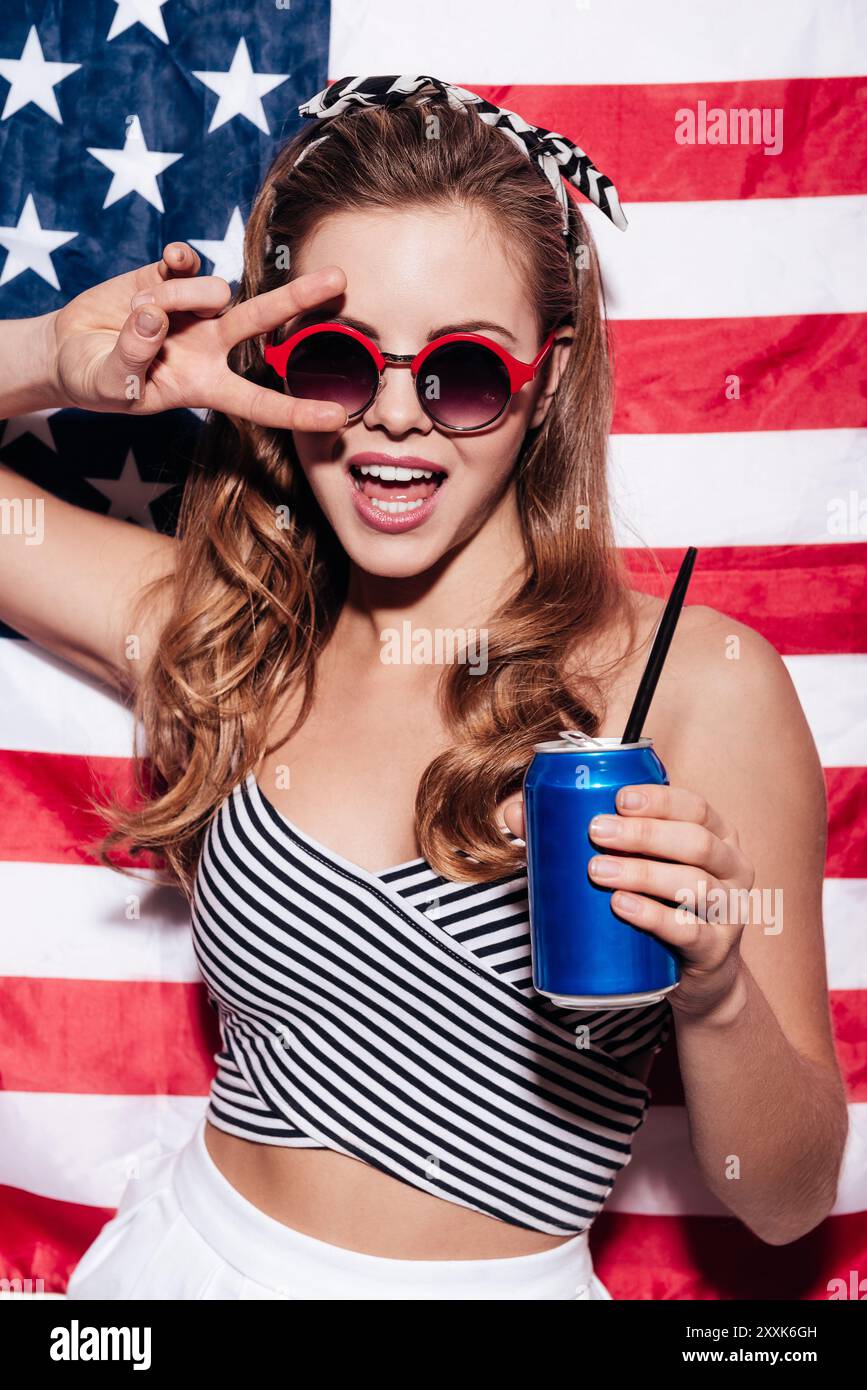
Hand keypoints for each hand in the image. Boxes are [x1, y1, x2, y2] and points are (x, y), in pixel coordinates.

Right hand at [47, 241, 347, 430]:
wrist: (67, 348)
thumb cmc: (94, 380)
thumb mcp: (109, 385)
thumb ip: (132, 357)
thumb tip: (155, 316)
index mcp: (204, 386)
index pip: (257, 403)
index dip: (296, 413)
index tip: (338, 419)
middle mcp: (210, 347)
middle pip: (262, 323)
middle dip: (299, 300)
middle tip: (340, 279)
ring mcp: (193, 310)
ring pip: (208, 291)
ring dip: (174, 300)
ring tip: (137, 314)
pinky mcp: (169, 277)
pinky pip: (187, 260)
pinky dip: (179, 259)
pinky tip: (169, 263)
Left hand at [501, 785, 755, 1021]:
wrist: (696, 977)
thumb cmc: (658, 904)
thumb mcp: (633, 866)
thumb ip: (578, 837)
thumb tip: (516, 813)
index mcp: (716, 835)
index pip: (695, 806)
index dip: (660, 799)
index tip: (617, 798)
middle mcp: (733, 868)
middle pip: (695, 842)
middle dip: (643, 835)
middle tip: (595, 833)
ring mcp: (729, 911)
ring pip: (693, 884)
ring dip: (643, 874)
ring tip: (597, 870)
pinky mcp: (716, 951)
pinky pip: (689, 931)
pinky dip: (654, 917)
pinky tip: (623, 907)